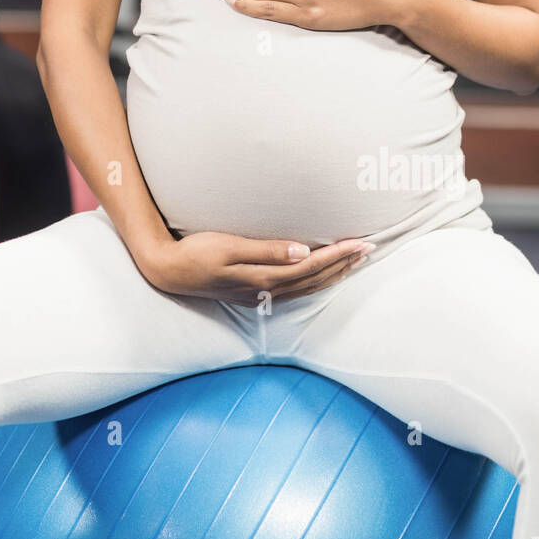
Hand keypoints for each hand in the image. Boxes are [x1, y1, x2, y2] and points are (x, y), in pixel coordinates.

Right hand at [141, 230, 375, 306]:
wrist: (169, 271)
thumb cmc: (196, 252)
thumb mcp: (229, 247)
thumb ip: (267, 250)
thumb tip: (303, 252)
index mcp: (264, 277)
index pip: (311, 266)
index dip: (338, 255)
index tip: (362, 243)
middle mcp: (266, 290)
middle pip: (314, 279)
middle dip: (343, 264)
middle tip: (369, 249)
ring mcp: (260, 295)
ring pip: (307, 287)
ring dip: (332, 274)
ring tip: (353, 261)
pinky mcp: (253, 293)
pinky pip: (295, 290)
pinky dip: (314, 281)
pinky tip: (319, 274)